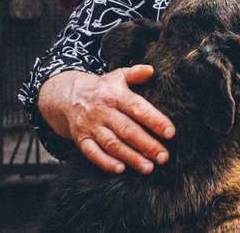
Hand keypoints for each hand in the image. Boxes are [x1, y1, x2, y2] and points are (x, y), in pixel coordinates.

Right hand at [38, 66, 174, 174]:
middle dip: (147, 145)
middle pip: (127, 130)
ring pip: (112, 144)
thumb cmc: (104, 88)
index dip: (154, 120)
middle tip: (164, 157)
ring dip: (131, 157)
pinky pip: (92, 153)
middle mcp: (102, 111)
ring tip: (148, 168)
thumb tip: (151, 70)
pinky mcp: (81, 139)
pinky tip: (121, 170)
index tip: (170, 133)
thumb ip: (135, 73)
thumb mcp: (118, 76)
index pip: (137, 108)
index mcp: (115, 95)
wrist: (69, 95)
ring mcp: (90, 126)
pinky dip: (105, 162)